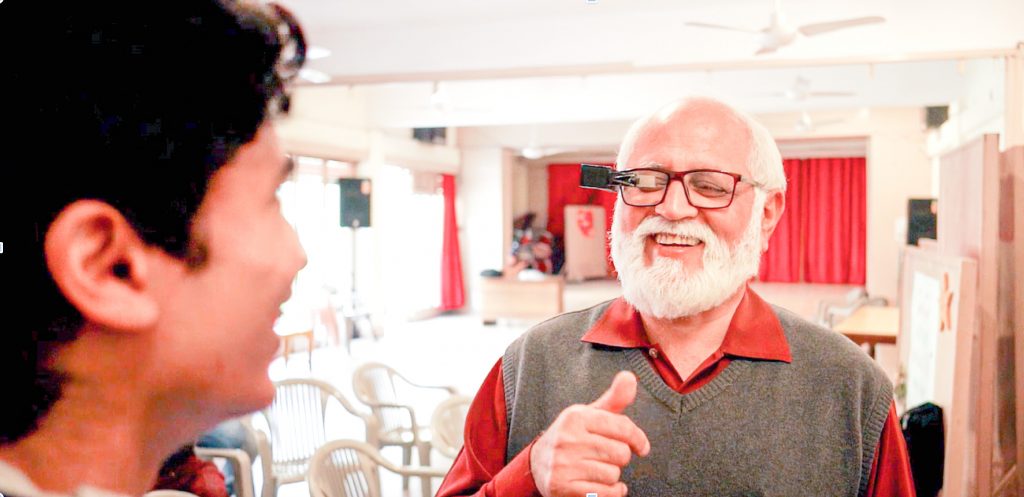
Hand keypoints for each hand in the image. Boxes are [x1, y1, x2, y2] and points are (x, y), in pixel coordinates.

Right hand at [530, 371, 650, 496]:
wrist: (538, 464)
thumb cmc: (572, 437)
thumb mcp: (589, 415)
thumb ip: (613, 399)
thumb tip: (630, 376)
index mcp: (576, 417)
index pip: (622, 426)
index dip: (638, 439)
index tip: (642, 447)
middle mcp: (567, 439)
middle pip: (621, 453)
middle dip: (620, 458)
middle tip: (608, 457)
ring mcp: (563, 465)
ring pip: (613, 475)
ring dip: (612, 476)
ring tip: (597, 470)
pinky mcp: (562, 488)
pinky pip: (604, 494)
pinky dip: (611, 492)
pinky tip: (602, 486)